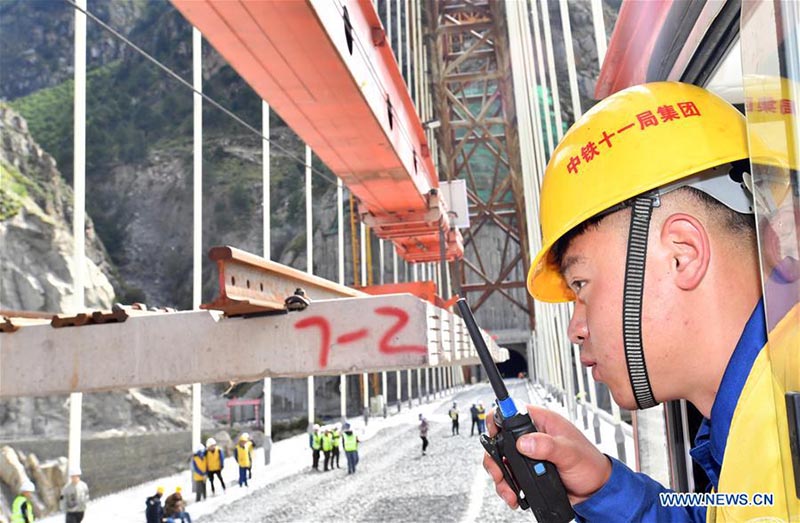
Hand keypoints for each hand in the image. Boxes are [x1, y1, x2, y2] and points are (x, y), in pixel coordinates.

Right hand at [483, 405, 611, 507]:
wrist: (594, 491)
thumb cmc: (589, 465)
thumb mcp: (570, 453)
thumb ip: (548, 446)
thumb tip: (524, 443)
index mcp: (542, 422)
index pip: (513, 412)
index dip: (498, 419)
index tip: (493, 433)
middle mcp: (532, 436)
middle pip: (500, 439)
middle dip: (495, 457)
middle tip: (499, 471)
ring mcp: (528, 455)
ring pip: (501, 460)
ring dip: (501, 476)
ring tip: (509, 490)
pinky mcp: (527, 471)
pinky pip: (509, 476)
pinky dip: (507, 487)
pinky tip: (514, 495)